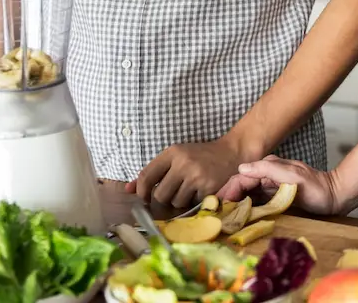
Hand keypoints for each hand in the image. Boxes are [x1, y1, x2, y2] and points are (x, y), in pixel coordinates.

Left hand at [125, 139, 247, 208]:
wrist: (231, 152)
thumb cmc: (199, 156)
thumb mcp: (176, 157)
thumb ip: (152, 173)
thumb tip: (127, 189)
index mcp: (172, 152)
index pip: (146, 176)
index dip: (142, 191)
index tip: (145, 197)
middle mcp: (182, 163)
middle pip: (160, 195)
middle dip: (165, 197)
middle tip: (175, 190)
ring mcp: (196, 176)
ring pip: (175, 202)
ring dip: (181, 200)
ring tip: (190, 188)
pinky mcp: (208, 187)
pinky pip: (192, 204)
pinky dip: (195, 201)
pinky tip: (202, 190)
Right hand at [218, 154, 347, 215]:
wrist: (335, 196)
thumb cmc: (316, 187)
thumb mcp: (293, 176)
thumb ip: (268, 169)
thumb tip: (241, 169)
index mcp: (268, 166)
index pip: (241, 178)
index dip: (227, 190)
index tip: (216, 205)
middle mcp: (267, 174)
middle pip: (241, 185)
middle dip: (227, 198)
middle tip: (215, 215)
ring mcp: (271, 185)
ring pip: (246, 194)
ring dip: (234, 204)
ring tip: (223, 218)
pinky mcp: (275, 196)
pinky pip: (255, 201)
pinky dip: (245, 208)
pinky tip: (239, 217)